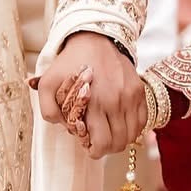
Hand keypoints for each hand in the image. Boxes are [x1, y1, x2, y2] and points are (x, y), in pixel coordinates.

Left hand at [37, 33, 146, 156]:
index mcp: (94, 102)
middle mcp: (116, 102)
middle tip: (97, 141)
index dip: (95, 151)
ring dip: (121, 139)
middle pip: (119, 143)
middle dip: (107, 148)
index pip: (102, 143)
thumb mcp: (48, 83)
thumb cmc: (70, 63)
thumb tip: (63, 127)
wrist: (95, 39)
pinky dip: (133, 128)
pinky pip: (142, 121)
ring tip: (109, 132)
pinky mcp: (140, 91)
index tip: (89, 147)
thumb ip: (48, 110)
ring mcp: (131, 97)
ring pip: (132, 135)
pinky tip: (120, 123)